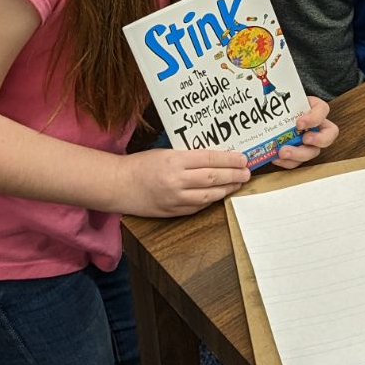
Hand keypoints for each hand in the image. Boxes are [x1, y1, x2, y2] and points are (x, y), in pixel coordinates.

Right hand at [115, 147, 249, 217]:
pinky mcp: (171, 212)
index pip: (210, 159)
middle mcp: (176, 181)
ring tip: (237, 184)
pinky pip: (196, 208)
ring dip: (225, 190)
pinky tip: (219, 195)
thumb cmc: (141, 164)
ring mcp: (174, 199)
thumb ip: (188, 156)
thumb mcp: (166, 152)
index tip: (243, 159)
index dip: (229, 160)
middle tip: (247, 173)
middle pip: (212, 178)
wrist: (118, 184)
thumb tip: (215, 157)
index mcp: (175, 161)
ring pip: (208, 196)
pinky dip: (210, 201)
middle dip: (233, 175)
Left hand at [273, 96, 339, 168]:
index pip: (323, 110)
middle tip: (303, 140)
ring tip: (282, 152)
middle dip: (317, 140)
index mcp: (315, 109)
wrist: (274, 114)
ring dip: (299, 155)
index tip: (299, 123)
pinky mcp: (299, 153)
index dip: (314, 118)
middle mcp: (317, 126)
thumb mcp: (285, 97)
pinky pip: (298, 162)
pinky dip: (287, 162)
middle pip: (328, 136)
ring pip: (313, 152)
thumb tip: (271, 91)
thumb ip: (283, 97)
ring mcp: (310, 141)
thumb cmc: (282, 105)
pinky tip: (275, 158)